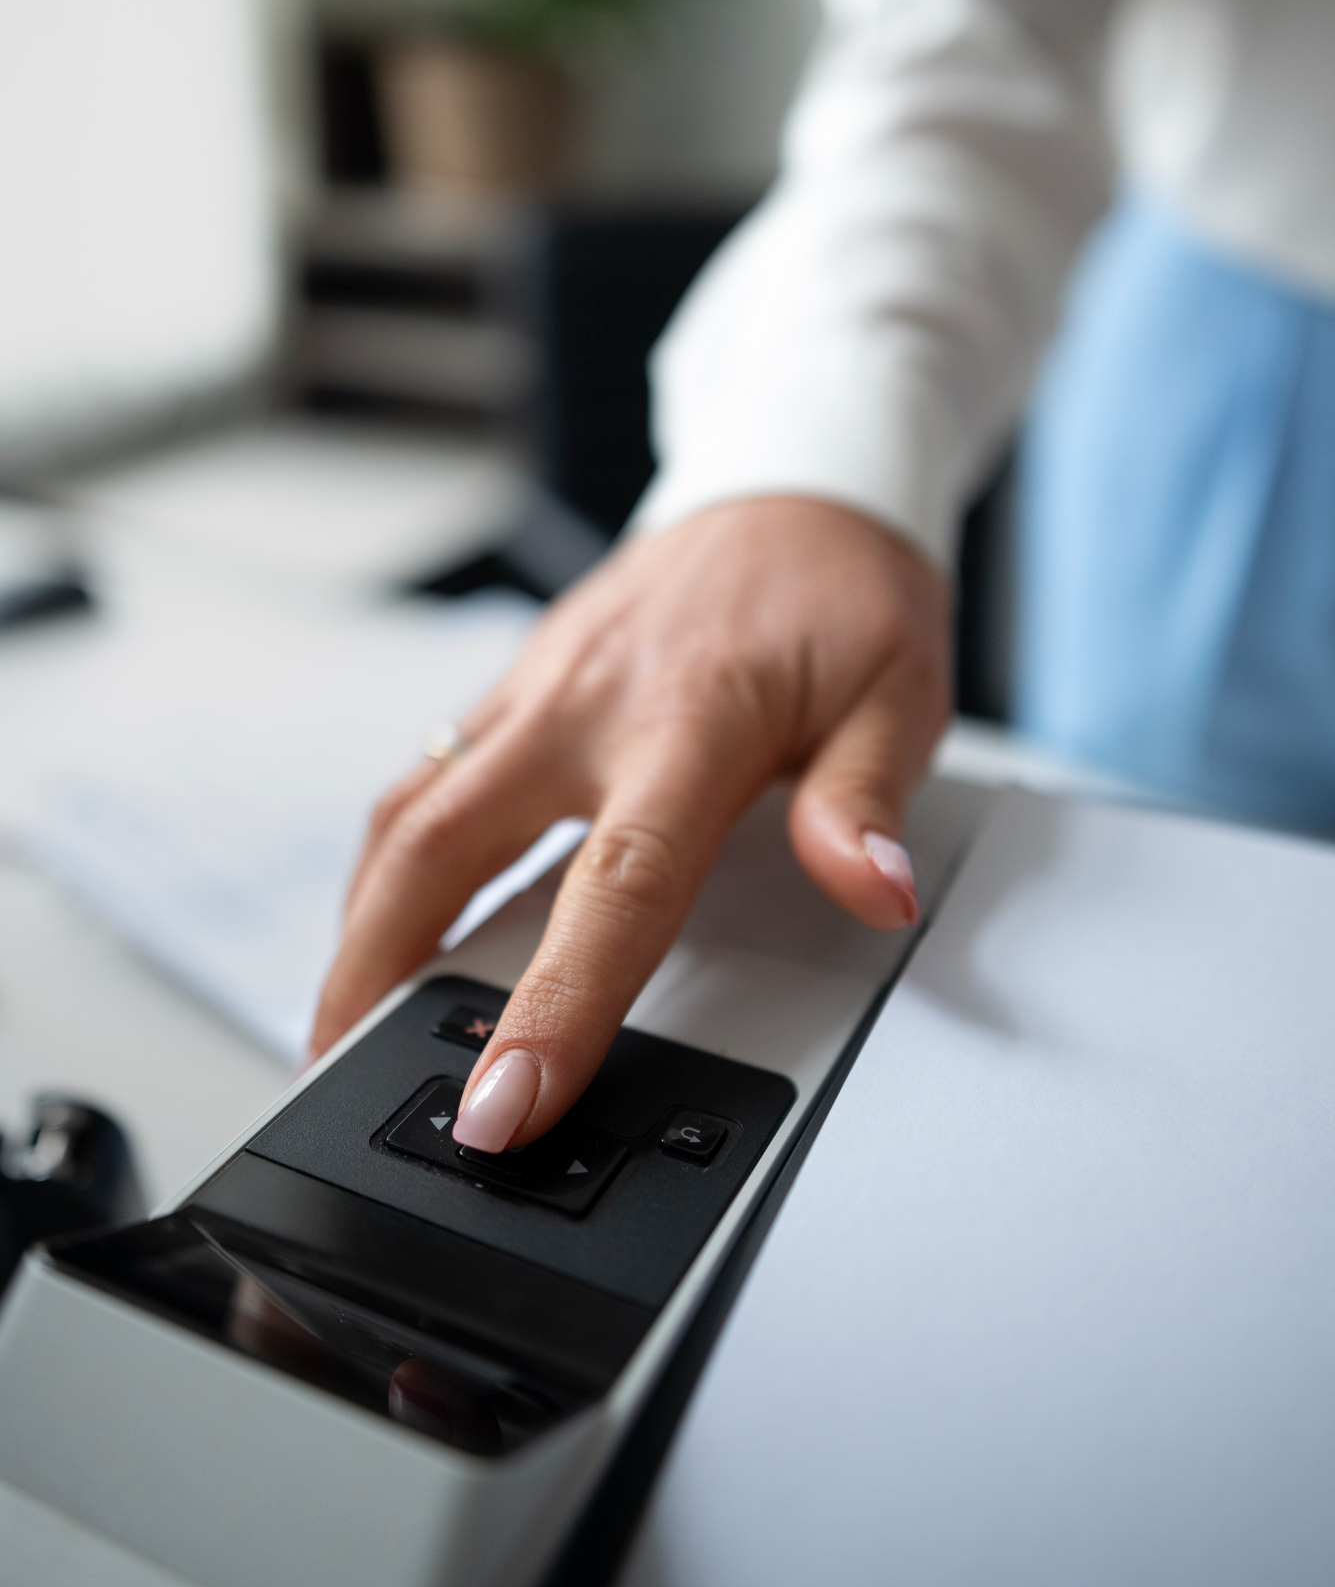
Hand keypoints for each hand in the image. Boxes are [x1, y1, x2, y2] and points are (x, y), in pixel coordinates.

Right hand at [309, 496, 951, 1150]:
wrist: (794, 482)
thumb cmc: (844, 595)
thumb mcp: (899, 695)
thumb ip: (865, 803)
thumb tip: (873, 895)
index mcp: (688, 722)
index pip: (612, 888)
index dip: (552, 1007)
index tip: (501, 1104)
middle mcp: (584, 704)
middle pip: (435, 846)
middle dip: (374, 972)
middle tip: (339, 1074)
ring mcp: (536, 686)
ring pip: (407, 810)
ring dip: (364, 919)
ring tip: (345, 1018)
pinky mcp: (517, 680)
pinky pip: (431, 774)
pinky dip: (396, 858)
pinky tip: (395, 915)